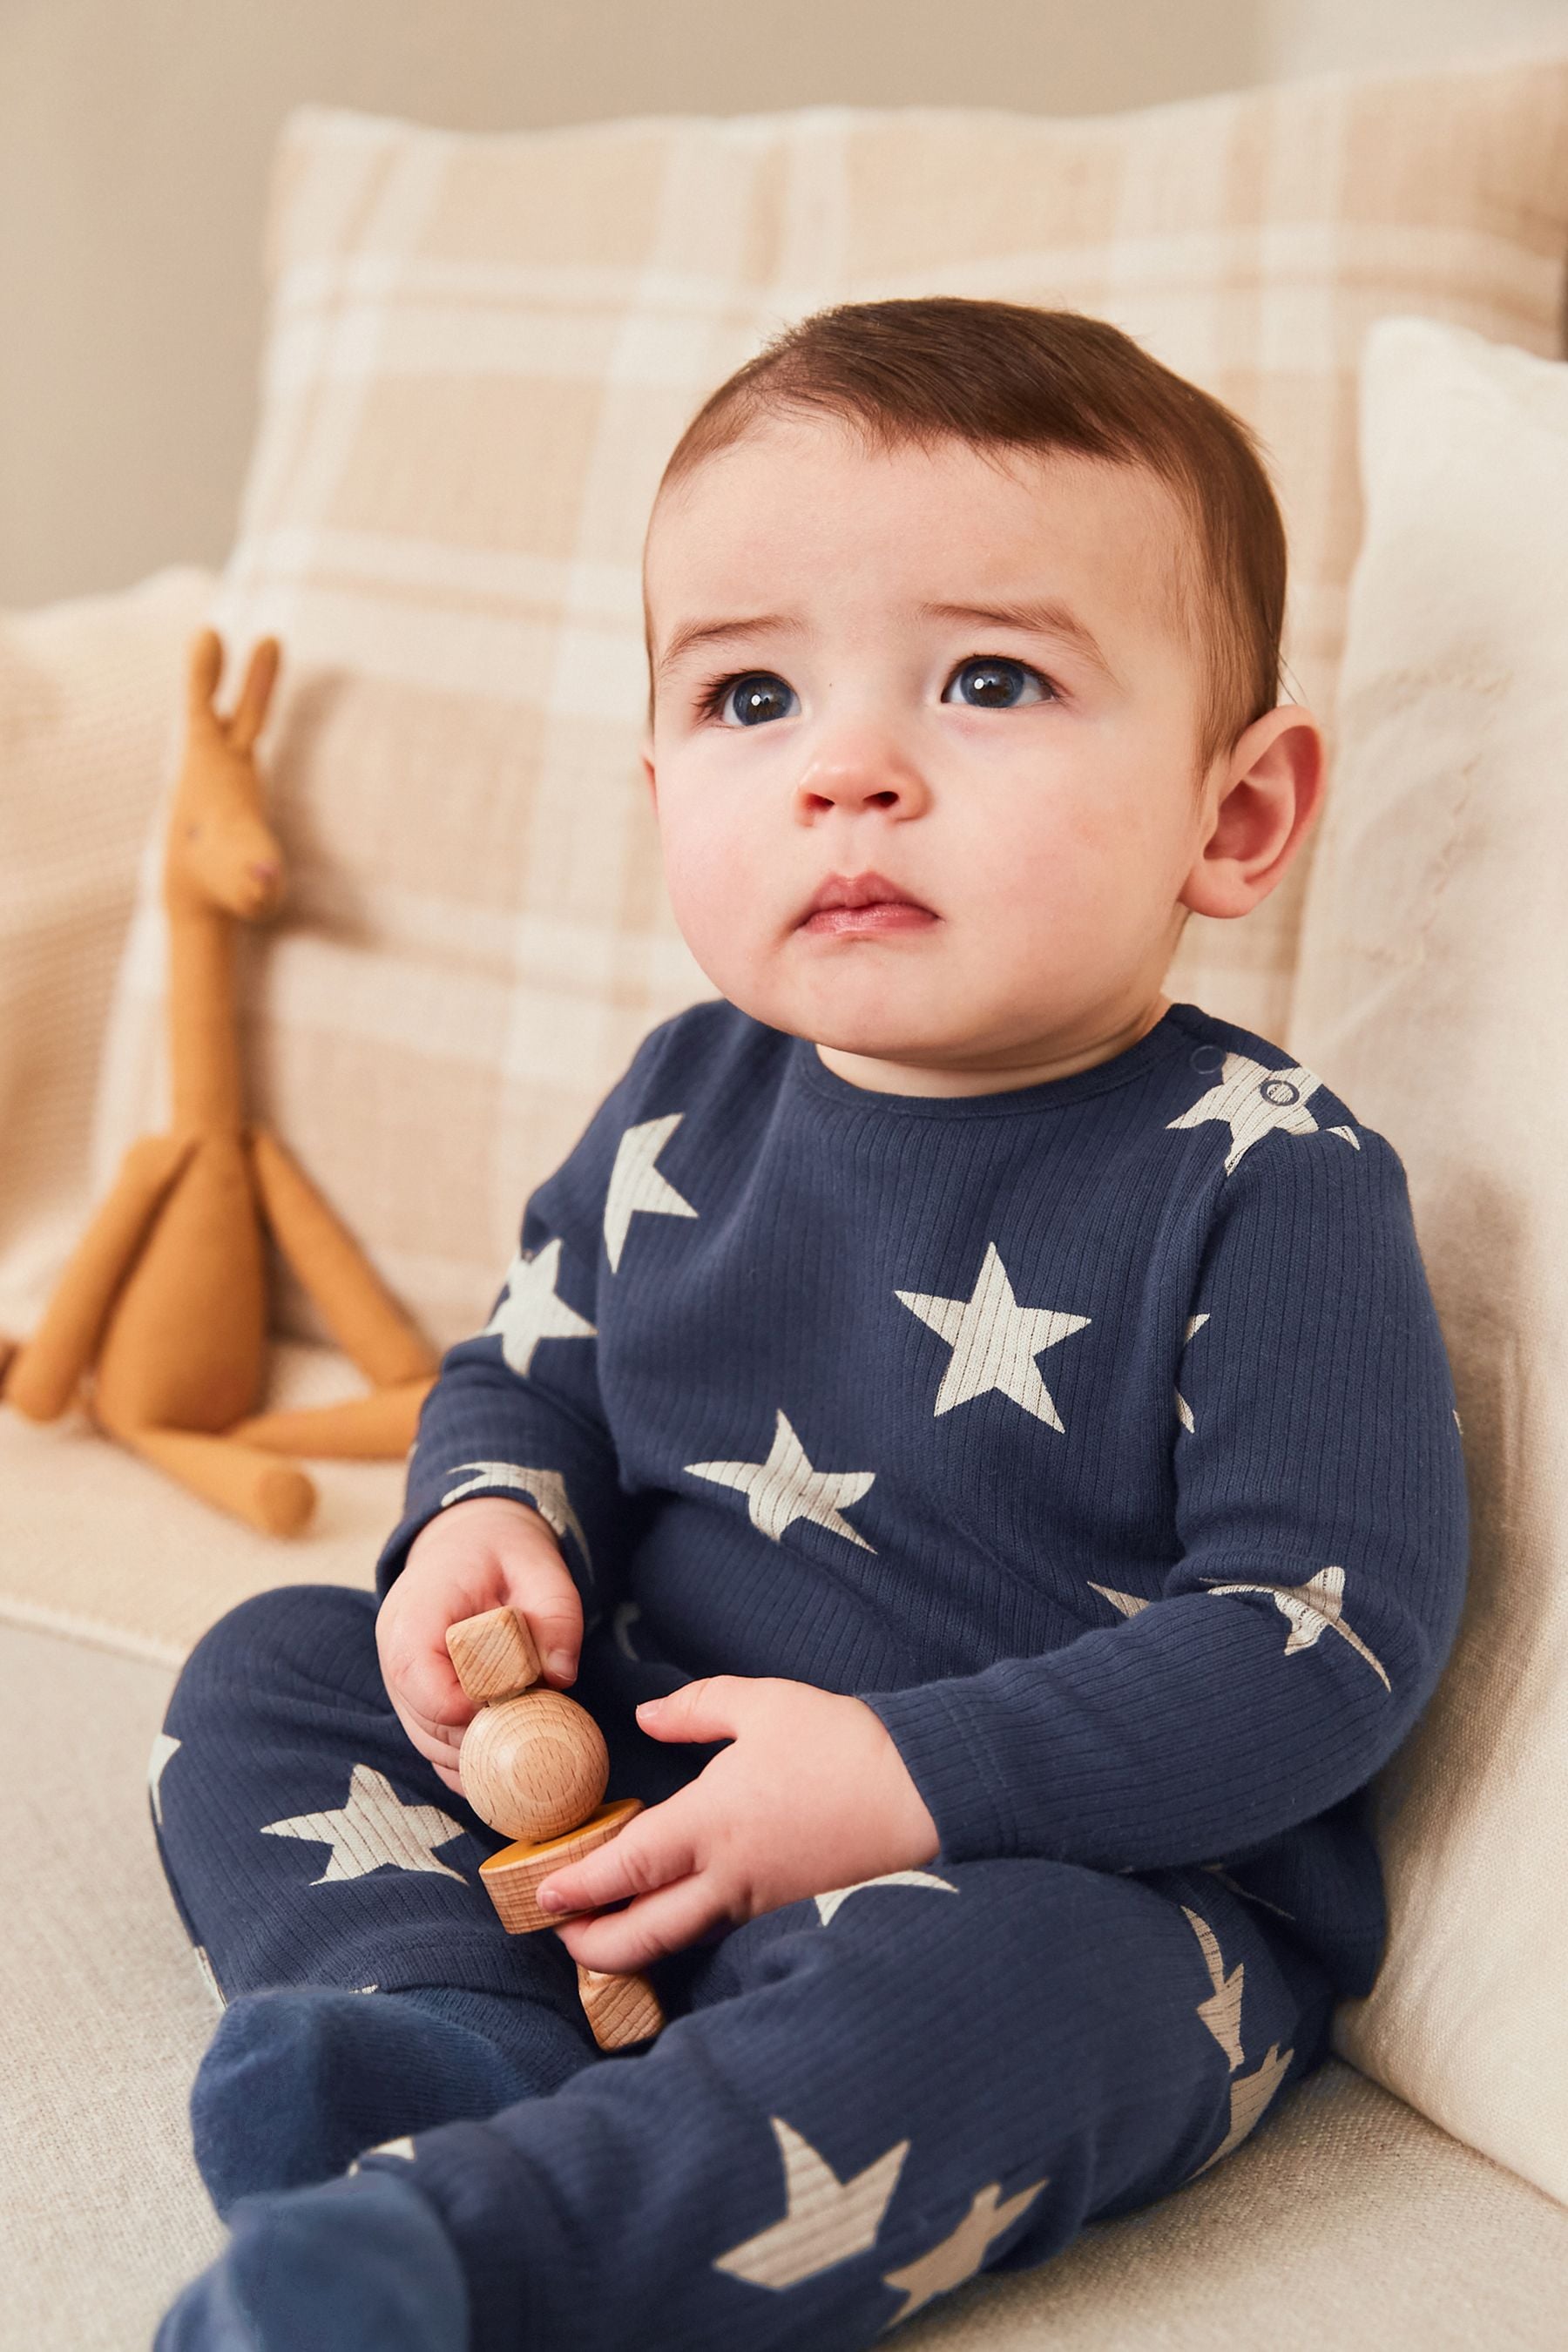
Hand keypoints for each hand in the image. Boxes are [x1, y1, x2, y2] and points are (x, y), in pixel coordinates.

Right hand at [376, 1497, 583, 1796]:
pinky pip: (436, 1746)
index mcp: (415, 1611)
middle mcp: (395, 1653)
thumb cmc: (501, 1552)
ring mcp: (402, 1683)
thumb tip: (560, 1676)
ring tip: (526, 1751)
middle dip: (481, 1739)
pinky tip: (506, 1763)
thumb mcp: (539, 1566)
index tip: (514, 1706)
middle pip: (425, 1721)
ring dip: (477, 1756)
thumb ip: (556, 1614)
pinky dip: (470, 1761)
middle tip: (533, 1736)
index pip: (418, 1674)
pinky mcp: (418, 1702)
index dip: (463, 1704)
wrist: (467, 1544)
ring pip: (429, 1742)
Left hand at [533, 1675, 941, 1970]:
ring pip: (682, 1939)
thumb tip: (645, 1720)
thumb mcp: (760, 1704)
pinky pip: (719, 1931)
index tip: (542, 1895)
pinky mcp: (787, 1907)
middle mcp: (728, 1876)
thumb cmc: (840, 1744)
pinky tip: (673, 1918)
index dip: (579, 1887)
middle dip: (594, 1944)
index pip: (627, 1868)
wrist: (922, 1792)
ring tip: (601, 1936)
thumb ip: (694, 1710)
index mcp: (712, 1823)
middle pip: (646, 1933)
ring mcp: (759, 1900)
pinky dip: (681, 1935)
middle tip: (558, 1938)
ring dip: (634, 1944)